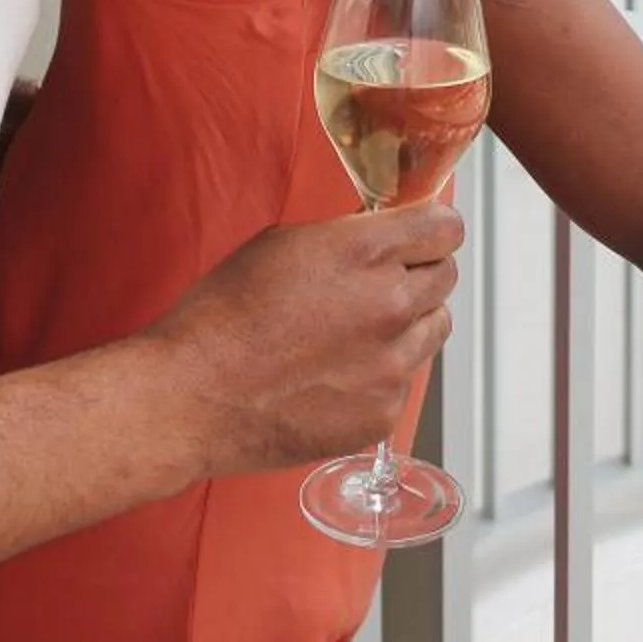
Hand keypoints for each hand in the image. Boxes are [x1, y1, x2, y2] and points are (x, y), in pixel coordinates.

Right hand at [147, 202, 462, 480]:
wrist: (195, 396)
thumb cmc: (224, 318)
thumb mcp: (283, 244)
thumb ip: (346, 237)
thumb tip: (378, 236)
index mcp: (366, 252)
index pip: (445, 227)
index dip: (432, 228)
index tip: (424, 233)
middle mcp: (391, 306)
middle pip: (447, 276)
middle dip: (421, 271)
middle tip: (386, 280)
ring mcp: (392, 366)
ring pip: (435, 329)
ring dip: (410, 322)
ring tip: (359, 330)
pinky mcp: (382, 414)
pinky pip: (405, 381)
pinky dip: (383, 374)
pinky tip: (338, 373)